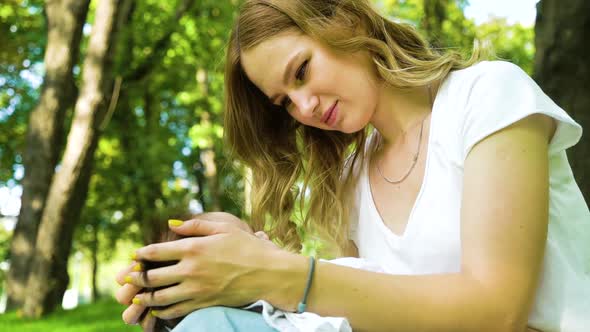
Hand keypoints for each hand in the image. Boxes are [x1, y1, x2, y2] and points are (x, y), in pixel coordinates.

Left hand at [116, 215, 278, 326]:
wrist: (269, 273)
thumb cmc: (249, 246)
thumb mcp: (224, 227)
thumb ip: (195, 225)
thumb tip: (171, 224)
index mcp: (194, 248)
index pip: (157, 251)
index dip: (141, 254)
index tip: (134, 255)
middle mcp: (191, 270)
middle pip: (153, 276)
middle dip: (136, 277)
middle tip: (127, 278)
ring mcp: (197, 289)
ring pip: (160, 297)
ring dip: (144, 297)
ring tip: (136, 297)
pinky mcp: (204, 303)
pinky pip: (176, 311)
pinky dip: (162, 312)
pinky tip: (157, 310)